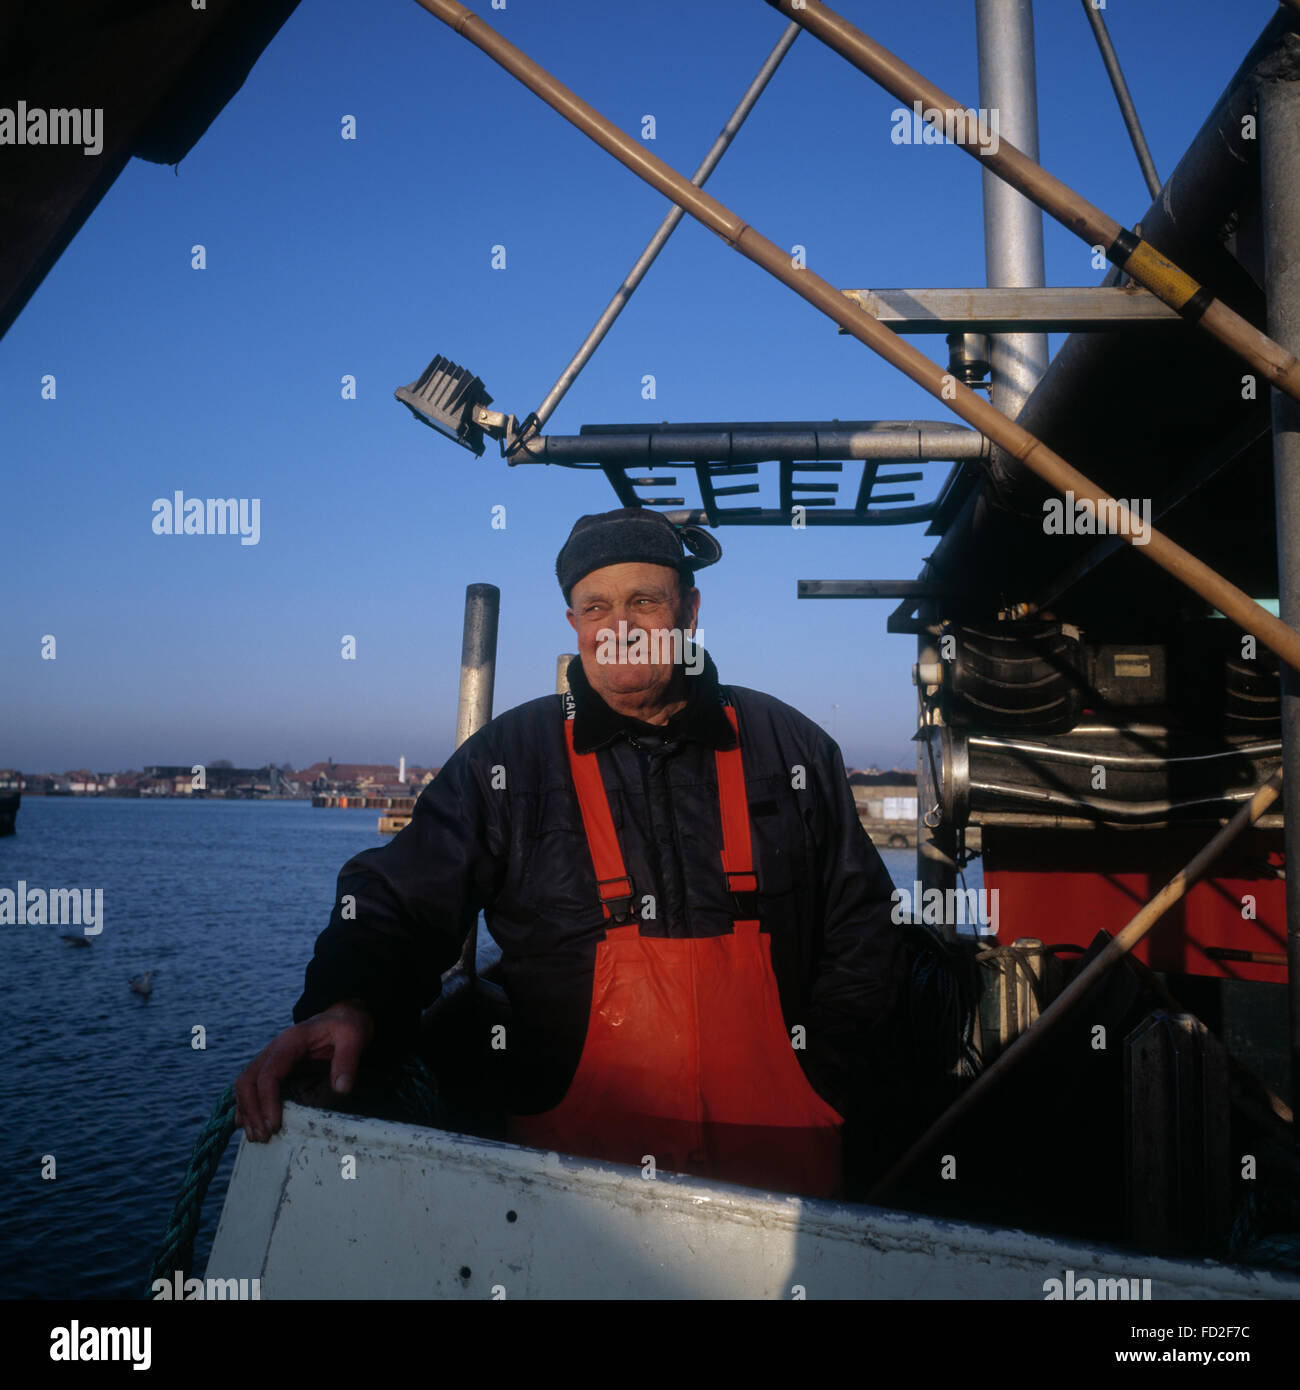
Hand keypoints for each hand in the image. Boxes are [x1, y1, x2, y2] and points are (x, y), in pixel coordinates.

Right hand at [233, 998, 373, 1141]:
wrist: (342, 1016)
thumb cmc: (345, 1026)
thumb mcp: (353, 1036)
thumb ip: (347, 1060)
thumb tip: (341, 1088)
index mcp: (290, 1041)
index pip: (268, 1074)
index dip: (267, 1101)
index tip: (274, 1124)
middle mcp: (274, 1050)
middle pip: (248, 1080)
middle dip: (252, 1110)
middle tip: (264, 1136)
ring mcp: (270, 1059)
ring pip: (245, 1085)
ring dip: (247, 1111)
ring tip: (256, 1136)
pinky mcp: (274, 1069)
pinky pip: (252, 1086)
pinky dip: (247, 1106)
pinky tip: (248, 1124)